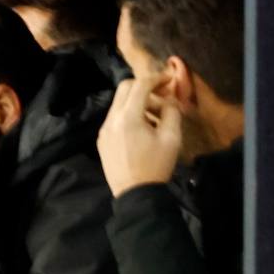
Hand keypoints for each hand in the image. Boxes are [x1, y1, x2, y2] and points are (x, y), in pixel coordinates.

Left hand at [96, 77, 181, 198]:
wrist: (135, 195)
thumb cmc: (156, 166)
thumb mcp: (172, 138)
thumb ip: (172, 111)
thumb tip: (168, 99)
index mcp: (128, 118)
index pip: (140, 85)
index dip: (157, 78)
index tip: (169, 79)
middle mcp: (111, 120)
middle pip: (125, 88)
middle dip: (145, 87)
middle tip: (162, 96)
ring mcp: (103, 131)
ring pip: (119, 103)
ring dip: (137, 102)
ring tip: (156, 117)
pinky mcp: (102, 140)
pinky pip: (115, 118)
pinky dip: (129, 115)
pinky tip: (143, 128)